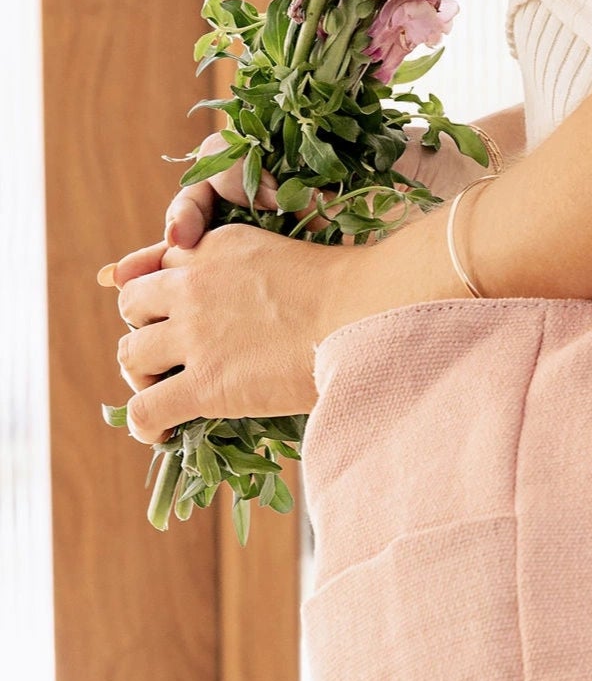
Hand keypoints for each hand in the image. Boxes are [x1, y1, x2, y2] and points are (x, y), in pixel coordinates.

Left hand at [104, 224, 349, 442]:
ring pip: (130, 355)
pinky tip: (161, 433)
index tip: (175, 316)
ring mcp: (195, 333)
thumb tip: (265, 307)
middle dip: (145, 329)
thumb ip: (263, 274)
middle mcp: (194, 283)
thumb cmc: (358, 294)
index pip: (160, 264)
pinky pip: (146, 408)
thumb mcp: (296, 257)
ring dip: (142, 375)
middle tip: (171, 355)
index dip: (165, 294)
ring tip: (166, 392)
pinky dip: (144, 424)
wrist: (372, 315)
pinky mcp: (205, 382)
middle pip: (132, 304)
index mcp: (218, 247)